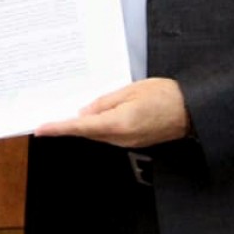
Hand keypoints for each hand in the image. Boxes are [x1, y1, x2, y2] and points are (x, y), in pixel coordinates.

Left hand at [34, 78, 190, 147]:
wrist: (192, 110)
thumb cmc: (166, 95)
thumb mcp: (131, 90)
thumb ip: (104, 102)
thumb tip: (84, 113)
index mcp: (119, 123)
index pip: (81, 127)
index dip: (59, 128)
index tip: (41, 129)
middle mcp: (121, 138)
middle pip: (88, 133)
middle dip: (69, 125)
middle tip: (51, 115)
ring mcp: (128, 142)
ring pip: (98, 134)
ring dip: (85, 125)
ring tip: (71, 111)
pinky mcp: (134, 142)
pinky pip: (110, 135)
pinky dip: (100, 127)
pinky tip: (96, 116)